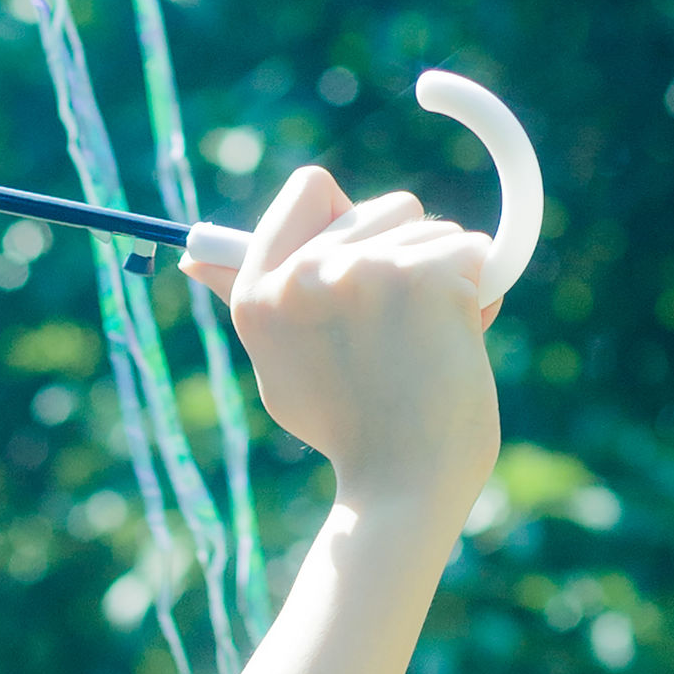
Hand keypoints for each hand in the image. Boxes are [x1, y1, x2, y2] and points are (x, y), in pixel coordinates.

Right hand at [187, 168, 498, 525]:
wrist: (403, 485)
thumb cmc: (347, 428)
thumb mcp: (278, 361)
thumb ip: (258, 299)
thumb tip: (192, 255)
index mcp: (258, 292)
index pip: (310, 189)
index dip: (344, 218)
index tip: (355, 265)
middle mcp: (304, 274)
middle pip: (380, 204)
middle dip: (402, 255)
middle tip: (392, 332)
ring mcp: (366, 271)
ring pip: (431, 229)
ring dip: (442, 276)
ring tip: (423, 344)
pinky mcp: (427, 278)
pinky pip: (474, 252)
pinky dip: (481, 294)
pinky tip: (456, 344)